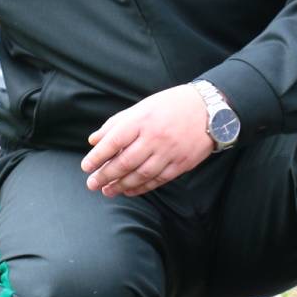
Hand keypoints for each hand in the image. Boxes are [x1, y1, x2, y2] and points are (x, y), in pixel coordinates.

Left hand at [80, 84, 213, 197]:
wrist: (210, 110)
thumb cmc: (171, 105)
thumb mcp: (142, 107)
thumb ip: (116, 123)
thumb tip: (93, 140)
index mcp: (142, 120)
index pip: (114, 141)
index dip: (98, 156)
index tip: (86, 166)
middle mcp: (154, 137)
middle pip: (125, 162)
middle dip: (106, 175)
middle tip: (92, 184)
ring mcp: (169, 152)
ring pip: (140, 174)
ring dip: (121, 185)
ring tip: (107, 191)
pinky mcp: (181, 164)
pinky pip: (158, 180)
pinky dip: (141, 188)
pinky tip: (129, 191)